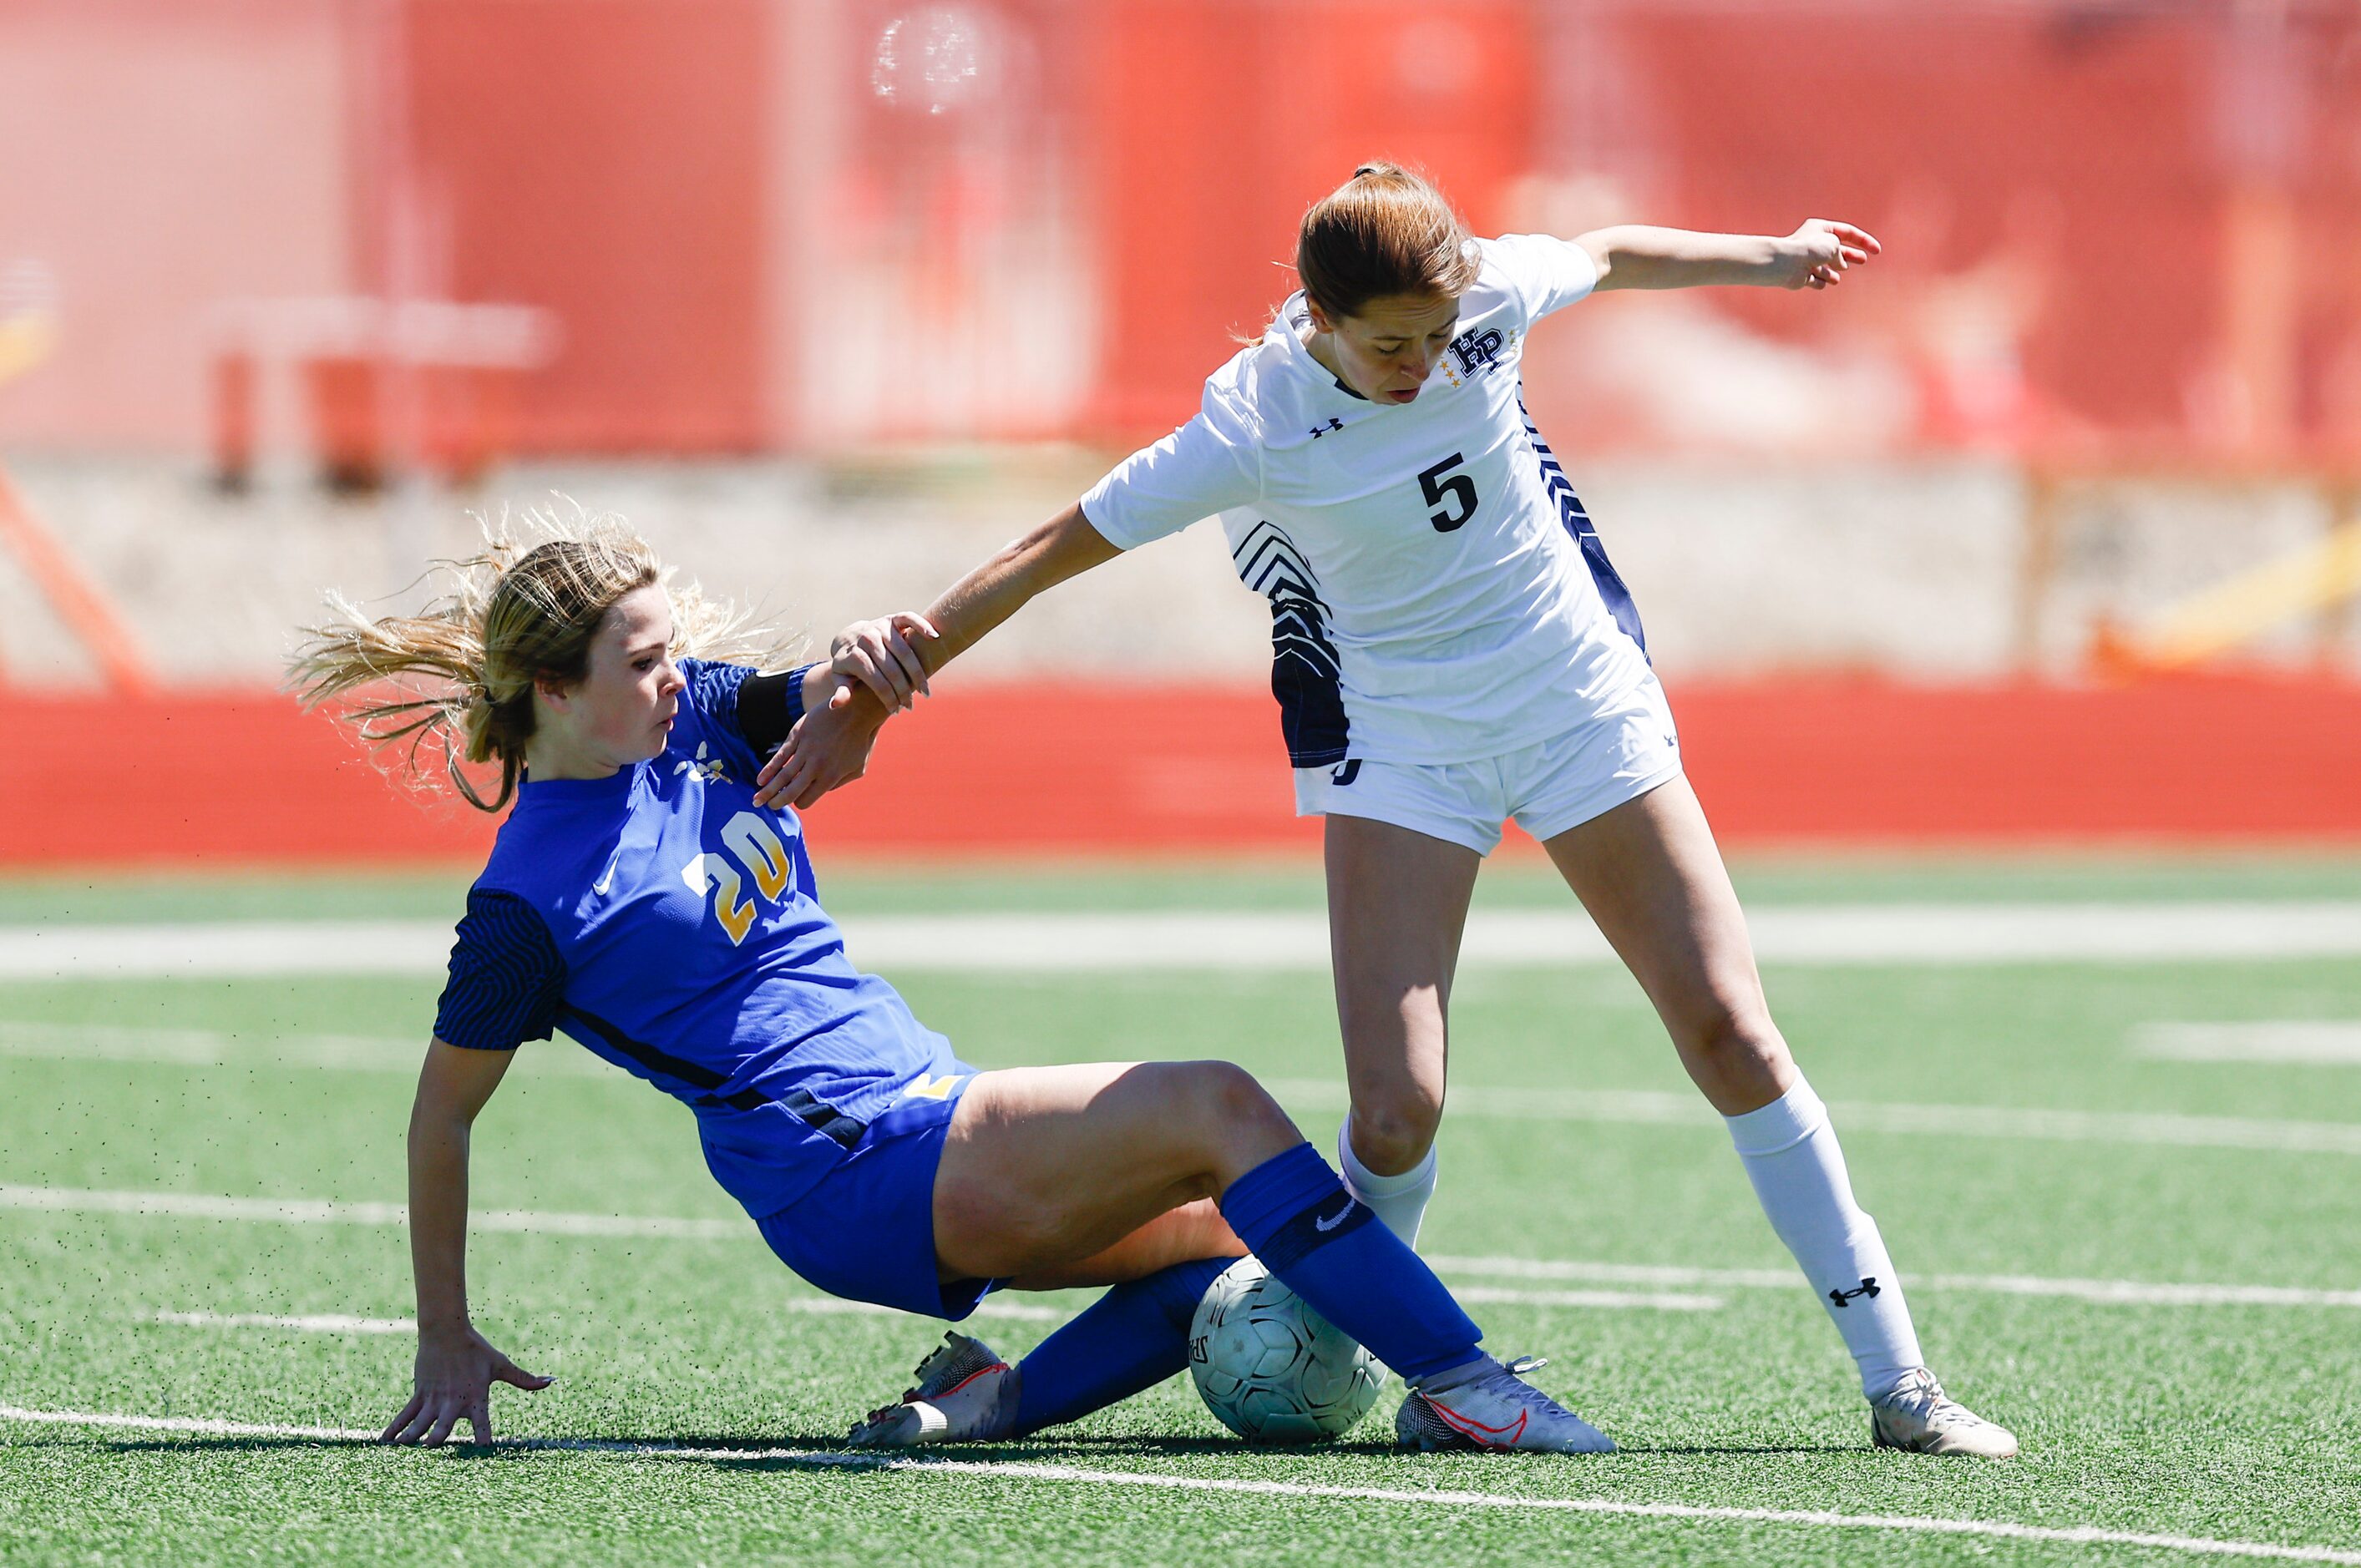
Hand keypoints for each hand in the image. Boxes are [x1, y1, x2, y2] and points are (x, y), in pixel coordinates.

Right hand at [381, 1323, 550, 1445]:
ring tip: (403, 1451)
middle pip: (445, 1424)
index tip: (484, 1451)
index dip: (483, 1436)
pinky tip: (384, 1443)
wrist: (447, 1332)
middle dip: (438, 1437)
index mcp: (476, 1397)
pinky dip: (395, 1428)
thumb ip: (524, 1379)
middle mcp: (454, 1401)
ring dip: (412, 1436)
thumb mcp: (501, 1365)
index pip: (482, 1422)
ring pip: (421, 1421)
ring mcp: (434, 1398)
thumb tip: (551, 1382)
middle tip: (431, 1448)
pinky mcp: (419, 1394)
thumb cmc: (477, 1351)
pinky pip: (405, 1414)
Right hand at [752, 679, 887, 809]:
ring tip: (757, 799)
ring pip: (782, 776)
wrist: (857, 710)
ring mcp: (806, 751)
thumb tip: (822, 791)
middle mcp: (816, 766)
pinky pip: (780, 756)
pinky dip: (769, 770)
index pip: (806, 799)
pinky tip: (761, 779)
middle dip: (777, 802)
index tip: (793, 801)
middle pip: (791, 791)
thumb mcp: (857, 768)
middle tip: (767, 807)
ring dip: (768, 790)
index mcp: (831, 777)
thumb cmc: (861, 741)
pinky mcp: (798, 736)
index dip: (798, 802)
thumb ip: (839, 782)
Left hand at [831, 612, 938, 711]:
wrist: (850, 640)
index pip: (877, 681)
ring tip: (925, 691)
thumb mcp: (841, 678)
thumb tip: (837, 703)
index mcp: (854, 655)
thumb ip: (841, 691)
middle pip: (892, 669)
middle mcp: (867, 639)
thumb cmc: (849, 664)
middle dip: (904, 691)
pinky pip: (909, 619)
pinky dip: (922, 625)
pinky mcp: (891, 618)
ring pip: (905, 651)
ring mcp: (880, 627)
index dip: (889, 698)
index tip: (896, 711)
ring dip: (918, 673)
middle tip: (911, 706)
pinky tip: (935, 637)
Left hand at [1776, 219, 1879, 289]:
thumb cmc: (1809, 249)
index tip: (1877, 250)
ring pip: (1829, 268)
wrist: (1786, 264)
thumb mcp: (1833, 245)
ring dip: (1833, 271)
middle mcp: (1814, 243)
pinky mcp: (1804, 276)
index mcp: (1821, 228)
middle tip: (1863, 260)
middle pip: (1838, 250)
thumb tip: (1841, 266)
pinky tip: (1813, 278)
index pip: (1847, 232)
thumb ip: (1842, 253)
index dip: (1864, 241)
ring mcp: (1809, 260)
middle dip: (1850, 256)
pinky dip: (1820, 281)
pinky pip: (1819, 281)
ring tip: (1832, 271)